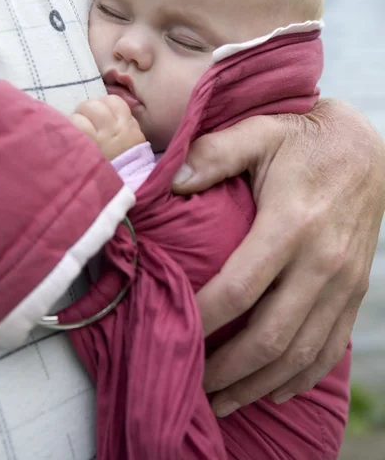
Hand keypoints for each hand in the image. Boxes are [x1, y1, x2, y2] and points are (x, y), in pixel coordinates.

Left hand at [71, 95, 144, 159]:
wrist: (120, 191)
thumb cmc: (126, 166)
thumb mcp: (134, 141)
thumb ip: (126, 123)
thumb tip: (109, 108)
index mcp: (127, 126)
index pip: (113, 102)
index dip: (103, 106)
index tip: (99, 117)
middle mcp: (113, 129)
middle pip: (94, 105)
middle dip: (86, 111)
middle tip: (84, 124)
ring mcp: (98, 138)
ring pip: (82, 112)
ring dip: (76, 119)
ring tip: (76, 132)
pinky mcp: (83, 147)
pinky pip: (74, 125)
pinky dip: (69, 128)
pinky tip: (69, 138)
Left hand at [172, 99, 384, 416]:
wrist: (364, 150)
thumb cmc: (303, 140)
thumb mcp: (259, 132)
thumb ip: (214, 153)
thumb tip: (170, 181)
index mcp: (291, 224)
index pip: (239, 289)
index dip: (201, 319)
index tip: (170, 332)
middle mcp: (321, 262)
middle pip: (271, 336)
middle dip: (227, 370)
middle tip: (191, 385)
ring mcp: (343, 281)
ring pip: (301, 353)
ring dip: (260, 384)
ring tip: (223, 402)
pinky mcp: (355, 290)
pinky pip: (331, 346)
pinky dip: (301, 376)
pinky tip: (274, 390)